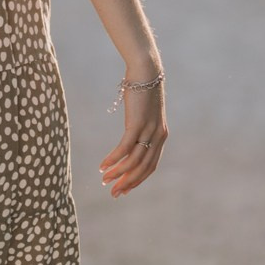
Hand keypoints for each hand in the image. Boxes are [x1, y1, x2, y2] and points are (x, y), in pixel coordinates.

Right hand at [98, 73, 165, 195]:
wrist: (146, 71)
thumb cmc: (142, 90)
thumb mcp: (143, 112)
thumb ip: (139, 127)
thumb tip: (129, 138)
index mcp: (161, 136)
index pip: (150, 166)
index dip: (137, 180)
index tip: (124, 189)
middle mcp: (157, 136)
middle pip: (143, 168)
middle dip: (128, 183)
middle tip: (113, 193)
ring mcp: (148, 131)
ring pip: (133, 161)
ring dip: (118, 173)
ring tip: (105, 180)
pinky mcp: (137, 124)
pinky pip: (124, 148)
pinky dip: (113, 159)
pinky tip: (103, 165)